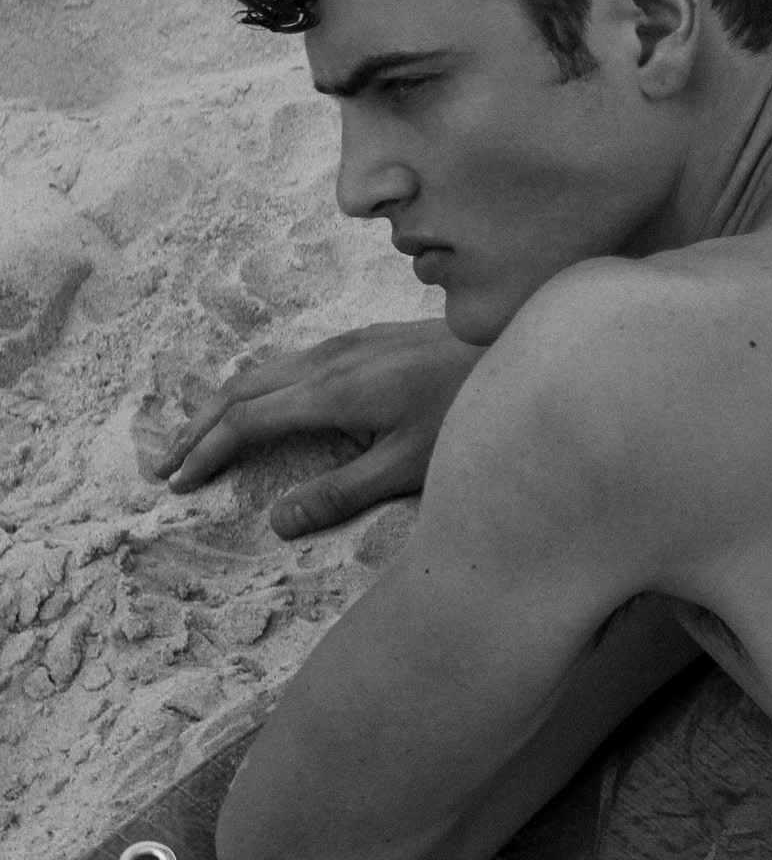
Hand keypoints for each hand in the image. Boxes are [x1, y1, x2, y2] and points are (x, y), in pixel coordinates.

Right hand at [152, 320, 488, 537]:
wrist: (516, 349)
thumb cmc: (468, 412)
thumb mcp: (408, 466)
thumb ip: (342, 494)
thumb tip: (278, 521)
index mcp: (332, 392)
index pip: (246, 420)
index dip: (207, 452)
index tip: (179, 483)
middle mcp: (329, 359)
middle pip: (240, 390)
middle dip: (198, 428)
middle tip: (166, 466)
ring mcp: (347, 344)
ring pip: (263, 370)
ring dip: (222, 405)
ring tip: (199, 440)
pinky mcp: (365, 339)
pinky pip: (289, 361)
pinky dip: (256, 388)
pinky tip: (260, 407)